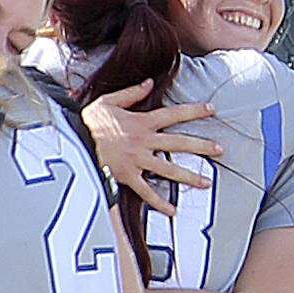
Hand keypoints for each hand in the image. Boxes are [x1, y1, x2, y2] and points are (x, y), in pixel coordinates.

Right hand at [81, 84, 221, 216]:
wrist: (73, 142)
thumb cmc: (88, 122)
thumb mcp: (108, 101)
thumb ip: (131, 93)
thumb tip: (149, 83)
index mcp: (142, 122)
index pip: (174, 114)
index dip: (194, 111)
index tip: (212, 110)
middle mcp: (144, 142)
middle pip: (179, 143)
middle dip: (202, 146)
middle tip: (220, 149)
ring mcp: (137, 161)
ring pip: (169, 169)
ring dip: (190, 176)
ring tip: (207, 182)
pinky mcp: (127, 177)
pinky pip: (146, 192)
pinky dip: (159, 202)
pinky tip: (173, 209)